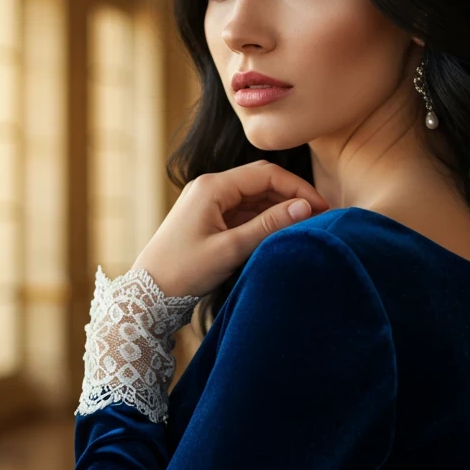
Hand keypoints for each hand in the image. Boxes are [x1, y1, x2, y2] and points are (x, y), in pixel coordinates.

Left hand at [133, 160, 330, 298]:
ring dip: (279, 208)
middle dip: (292, 196)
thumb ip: (268, 226)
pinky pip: (244, 211)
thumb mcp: (230, 249)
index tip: (321, 207)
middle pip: (261, 181)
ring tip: (305, 226)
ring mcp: (209, 202)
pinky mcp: (209, 218)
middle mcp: (209, 187)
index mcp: (211, 187)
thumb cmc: (183, 272)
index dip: (298, 188)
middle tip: (320, 216)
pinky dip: (264, 219)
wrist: (147, 294)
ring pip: (255, 196)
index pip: (266, 174)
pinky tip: (281, 233)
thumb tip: (306, 207)